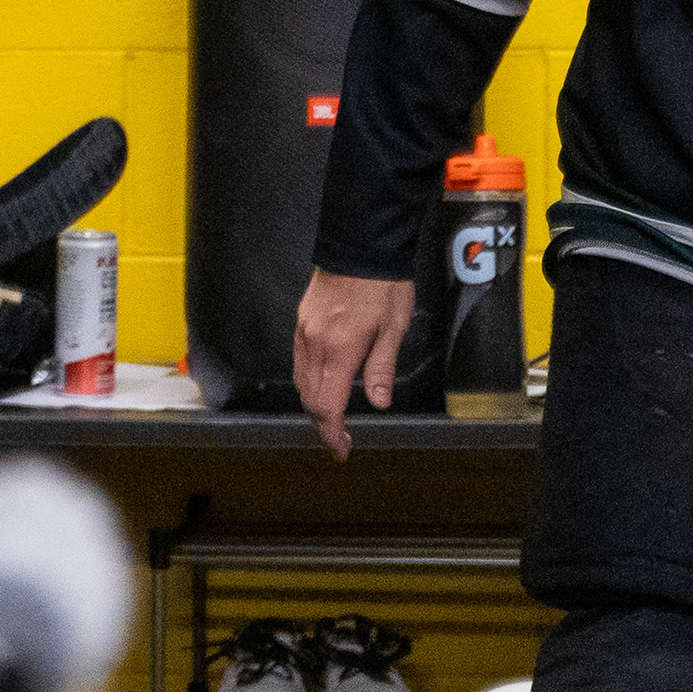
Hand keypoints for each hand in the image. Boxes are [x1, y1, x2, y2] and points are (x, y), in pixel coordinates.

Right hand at [292, 271, 418, 459]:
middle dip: (324, 422)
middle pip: (310, 398)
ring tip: (335, 413)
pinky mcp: (302, 320)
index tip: (341, 447)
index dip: (333, 432)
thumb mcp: (393, 327)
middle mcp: (316, 342)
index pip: (328, 405)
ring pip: (301, 381)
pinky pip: (299, 360)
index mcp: (340, 348)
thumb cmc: (382, 282)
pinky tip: (325, 380)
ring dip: (316, 402)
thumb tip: (378, 401)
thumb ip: (381, 368)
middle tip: (342, 435)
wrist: (362, 244)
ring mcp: (304, 331)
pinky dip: (309, 379)